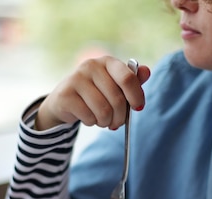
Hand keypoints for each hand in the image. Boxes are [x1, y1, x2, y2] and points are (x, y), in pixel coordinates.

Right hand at [36, 56, 150, 129]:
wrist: (64, 100)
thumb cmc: (95, 93)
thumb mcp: (115, 86)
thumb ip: (131, 81)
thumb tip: (147, 71)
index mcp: (107, 62)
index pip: (127, 78)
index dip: (136, 96)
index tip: (138, 108)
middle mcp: (91, 66)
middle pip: (117, 99)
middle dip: (120, 117)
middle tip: (117, 123)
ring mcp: (76, 79)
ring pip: (103, 111)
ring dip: (106, 122)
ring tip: (102, 120)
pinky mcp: (65, 94)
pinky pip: (89, 117)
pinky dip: (92, 122)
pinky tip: (88, 117)